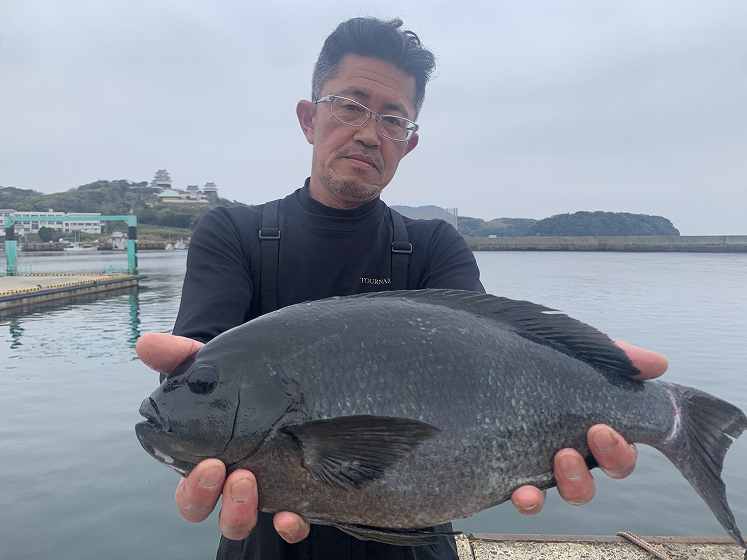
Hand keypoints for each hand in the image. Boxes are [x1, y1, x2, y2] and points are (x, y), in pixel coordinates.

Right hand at [136, 332, 310, 541]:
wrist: (289, 386)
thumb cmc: (242, 386)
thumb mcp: (216, 370)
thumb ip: (181, 357)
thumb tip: (146, 342)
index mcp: (206, 461)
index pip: (189, 490)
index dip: (193, 487)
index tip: (210, 465)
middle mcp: (230, 484)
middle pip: (209, 511)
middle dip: (213, 500)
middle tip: (231, 471)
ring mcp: (263, 493)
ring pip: (240, 523)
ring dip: (241, 512)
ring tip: (252, 481)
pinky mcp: (296, 496)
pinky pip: (291, 526)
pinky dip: (290, 525)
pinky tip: (293, 515)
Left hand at [511, 340, 668, 513]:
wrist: (485, 360)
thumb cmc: (539, 356)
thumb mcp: (574, 349)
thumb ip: (613, 355)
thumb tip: (656, 364)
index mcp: (595, 423)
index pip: (622, 448)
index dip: (619, 448)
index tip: (601, 429)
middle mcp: (577, 447)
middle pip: (609, 470)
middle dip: (606, 460)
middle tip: (586, 439)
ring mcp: (548, 462)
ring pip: (576, 491)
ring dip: (574, 483)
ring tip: (559, 459)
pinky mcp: (516, 472)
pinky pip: (530, 499)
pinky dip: (530, 501)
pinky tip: (523, 494)